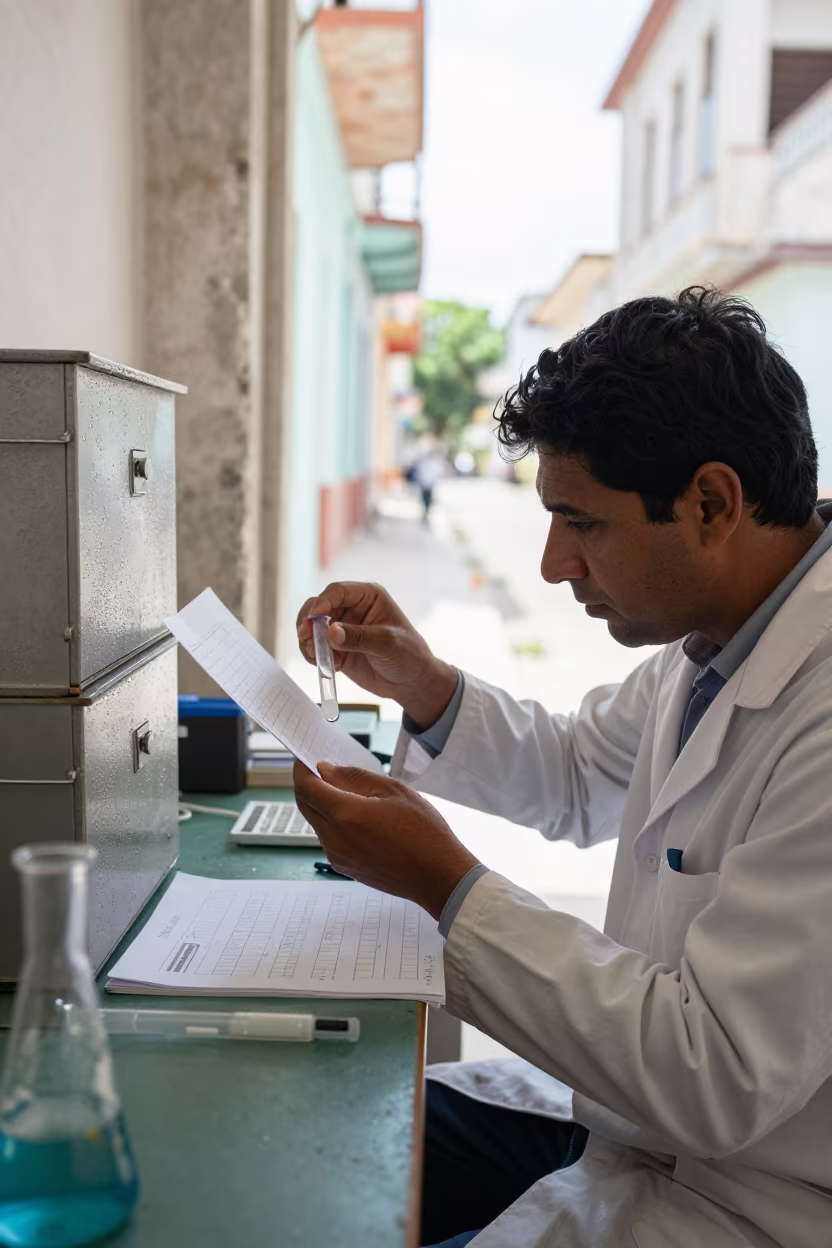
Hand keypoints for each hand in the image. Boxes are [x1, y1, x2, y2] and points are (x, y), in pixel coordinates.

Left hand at [293, 761, 479, 919]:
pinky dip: (334, 823)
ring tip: (351, 794)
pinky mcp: (345, 868)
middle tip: (323, 770)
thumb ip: (355, 778)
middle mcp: (334, 838)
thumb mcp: (394, 791)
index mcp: (345, 815)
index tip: (305, 758)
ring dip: (324, 805)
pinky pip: (329, 839)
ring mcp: (338, 856)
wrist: (438, 876)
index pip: (305, 787)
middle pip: (305, 805)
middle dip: (308, 785)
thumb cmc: (423, 832)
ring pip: (317, 822)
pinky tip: (359, 818)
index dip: (301, 769)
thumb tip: (326, 771)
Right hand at [296, 581, 457, 727]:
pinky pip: (315, 646)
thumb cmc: (408, 655)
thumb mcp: (387, 644)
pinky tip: (321, 663)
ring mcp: (342, 628)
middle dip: (308, 620)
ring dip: (307, 639)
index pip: (338, 591)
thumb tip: (331, 633)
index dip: (322, 602)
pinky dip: (312, 654)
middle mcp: (352, 609)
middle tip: (304, 636)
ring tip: (314, 654)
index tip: (314, 618)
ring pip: (312, 626)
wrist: (410, 682)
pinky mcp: (336, 648)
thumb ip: (358, 637)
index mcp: (368, 596)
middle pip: (319, 606)